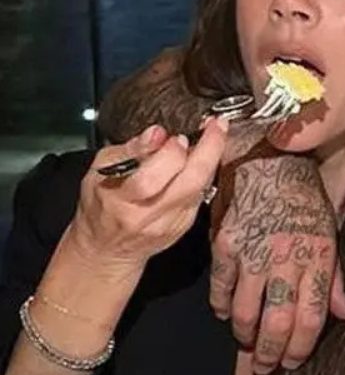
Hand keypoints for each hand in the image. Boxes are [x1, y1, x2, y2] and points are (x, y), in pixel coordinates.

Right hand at [70, 119, 228, 270]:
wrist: (107, 248)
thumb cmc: (101, 205)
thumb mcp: (101, 171)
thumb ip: (130, 151)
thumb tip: (157, 134)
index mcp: (121, 202)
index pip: (151, 179)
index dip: (169, 153)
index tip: (175, 135)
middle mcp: (148, 216)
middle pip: (189, 182)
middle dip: (209, 149)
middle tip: (214, 126)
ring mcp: (170, 224)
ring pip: (201, 187)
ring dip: (212, 158)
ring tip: (213, 135)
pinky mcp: (184, 226)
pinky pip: (201, 194)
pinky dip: (205, 173)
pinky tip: (203, 158)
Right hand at [209, 156, 344, 374]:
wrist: (271, 159)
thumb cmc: (304, 199)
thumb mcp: (330, 233)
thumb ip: (335, 277)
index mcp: (318, 256)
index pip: (313, 316)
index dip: (302, 346)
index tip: (294, 361)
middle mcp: (287, 257)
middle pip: (278, 321)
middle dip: (271, 354)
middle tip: (266, 367)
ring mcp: (253, 251)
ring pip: (246, 311)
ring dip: (245, 335)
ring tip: (247, 345)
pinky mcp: (226, 243)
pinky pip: (220, 286)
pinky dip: (220, 306)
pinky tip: (225, 314)